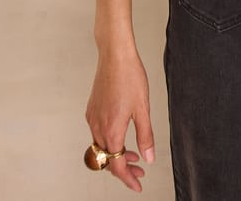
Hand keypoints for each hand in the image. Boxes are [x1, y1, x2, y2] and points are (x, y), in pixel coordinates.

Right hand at [86, 47, 154, 191]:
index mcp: (112, 129)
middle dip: (123, 168)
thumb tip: (149, 157)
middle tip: (139, 170)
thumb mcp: (143, 109)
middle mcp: (98, 127)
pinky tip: (122, 133)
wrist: (114, 55)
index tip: (138, 184)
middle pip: (107, 160)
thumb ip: (145, 136)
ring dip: (115, 154)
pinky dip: (109, 141)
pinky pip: (97, 134)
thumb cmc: (130, 77)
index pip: (116, 165)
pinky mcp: (91, 110)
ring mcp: (92, 118)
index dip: (128, 178)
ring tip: (133, 152)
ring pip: (101, 147)